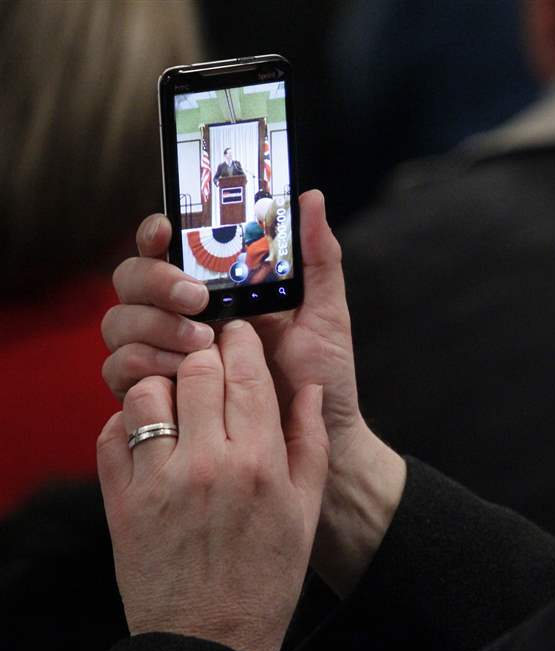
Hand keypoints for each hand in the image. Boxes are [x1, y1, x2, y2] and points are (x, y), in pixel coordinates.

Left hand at [96, 321, 326, 650]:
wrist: (210, 637)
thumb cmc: (266, 575)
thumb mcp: (304, 509)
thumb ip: (309, 443)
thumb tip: (308, 388)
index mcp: (260, 462)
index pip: (247, 374)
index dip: (242, 342)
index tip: (239, 331)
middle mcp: (208, 463)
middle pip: (196, 371)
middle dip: (203, 351)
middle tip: (207, 353)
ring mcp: (159, 482)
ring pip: (146, 395)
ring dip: (162, 385)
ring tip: (175, 396)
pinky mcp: (122, 503)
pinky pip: (111, 437)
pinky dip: (125, 424)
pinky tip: (147, 433)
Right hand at [102, 191, 404, 596]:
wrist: (320, 441)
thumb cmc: (322, 377)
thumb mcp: (325, 313)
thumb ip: (318, 257)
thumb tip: (312, 196)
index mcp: (217, 290)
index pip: (169, 248)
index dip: (157, 232)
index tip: (169, 227)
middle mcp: (181, 317)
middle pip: (132, 280)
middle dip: (157, 282)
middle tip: (198, 300)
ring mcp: (163, 354)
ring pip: (120, 322)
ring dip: (154, 326)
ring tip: (201, 344)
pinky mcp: (154, 396)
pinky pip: (121, 372)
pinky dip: (144, 366)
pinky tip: (176, 372)